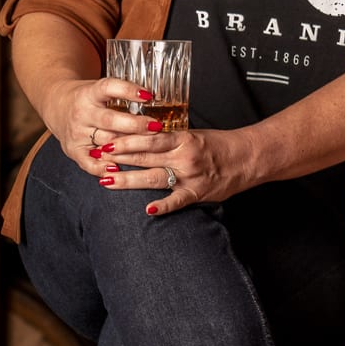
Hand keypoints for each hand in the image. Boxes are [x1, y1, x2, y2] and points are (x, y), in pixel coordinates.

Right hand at [41, 75, 164, 178]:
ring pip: (105, 142)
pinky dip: (103, 168)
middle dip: (135, 125)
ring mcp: (77, 133)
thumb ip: (123, 94)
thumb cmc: (89, 98)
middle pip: (110, 120)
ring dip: (128, 148)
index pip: (108, 88)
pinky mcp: (73, 150)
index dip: (128, 90)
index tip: (149, 95)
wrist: (57, 106)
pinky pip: (88, 163)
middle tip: (157, 127)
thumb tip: (158, 98)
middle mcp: (81, 113)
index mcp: (89, 94)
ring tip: (150, 149)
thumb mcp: (100, 88)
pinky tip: (119, 170)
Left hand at [97, 124, 258, 216]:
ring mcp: (191, 176)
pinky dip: (163, 205)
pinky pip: (178, 200)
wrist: (250, 157)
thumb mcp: (194, 135)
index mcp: (183, 139)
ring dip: (128, 180)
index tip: (103, 140)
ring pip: (154, 177)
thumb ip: (169, 140)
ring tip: (106, 180)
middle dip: (117, 157)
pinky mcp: (198, 193)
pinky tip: (147, 210)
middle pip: (144, 156)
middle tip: (94, 157)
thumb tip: (142, 139)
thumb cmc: (221, 145)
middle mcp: (184, 156)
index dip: (123, 140)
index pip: (147, 138)